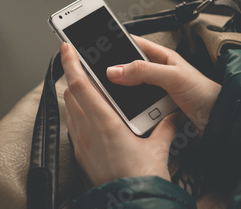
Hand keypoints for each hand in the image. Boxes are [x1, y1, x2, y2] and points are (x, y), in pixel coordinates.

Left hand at [61, 42, 180, 186]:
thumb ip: (166, 128)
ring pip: (70, 108)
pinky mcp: (81, 155)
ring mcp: (81, 144)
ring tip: (90, 88)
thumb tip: (173, 116)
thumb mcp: (158, 149)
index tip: (66, 48)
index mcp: (106, 123)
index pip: (80, 85)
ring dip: (76, 94)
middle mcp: (88, 131)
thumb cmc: (141, 180)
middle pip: (71, 93)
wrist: (130, 206)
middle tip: (84, 66)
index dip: (71, 63)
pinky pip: (73, 125)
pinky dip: (79, 112)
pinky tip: (94, 116)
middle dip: (75, 76)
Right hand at [107, 35, 220, 136]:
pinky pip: (138, 109)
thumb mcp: (173, 76)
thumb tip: (116, 70)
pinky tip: (135, 115)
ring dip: (128, 98)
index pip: (133, 44)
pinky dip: (135, 112)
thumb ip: (144, 71)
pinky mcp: (157, 110)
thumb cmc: (206, 93)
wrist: (221, 121)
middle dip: (118, 76)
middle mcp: (157, 73)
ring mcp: (157, 92)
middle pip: (129, 71)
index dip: (116, 43)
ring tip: (125, 101)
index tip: (99, 47)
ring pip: (131, 92)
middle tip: (105, 80)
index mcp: (162, 57)